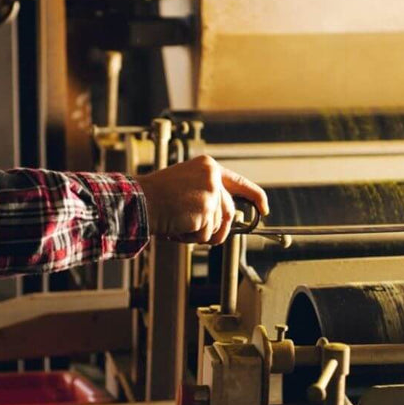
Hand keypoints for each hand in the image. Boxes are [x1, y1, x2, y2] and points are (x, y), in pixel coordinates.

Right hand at [136, 155, 268, 244]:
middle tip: (197, 232)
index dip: (256, 196)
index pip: (240, 183)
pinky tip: (176, 227)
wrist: (139, 201)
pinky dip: (190, 237)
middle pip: (229, 212)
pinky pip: (206, 234)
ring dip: (199, 233)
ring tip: (178, 224)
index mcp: (208, 167)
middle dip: (218, 229)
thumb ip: (208, 194)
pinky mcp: (206, 209)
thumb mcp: (186, 185)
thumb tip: (227, 217)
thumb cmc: (156, 196)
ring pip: (217, 227)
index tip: (264, 208)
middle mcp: (213, 177)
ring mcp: (211, 193)